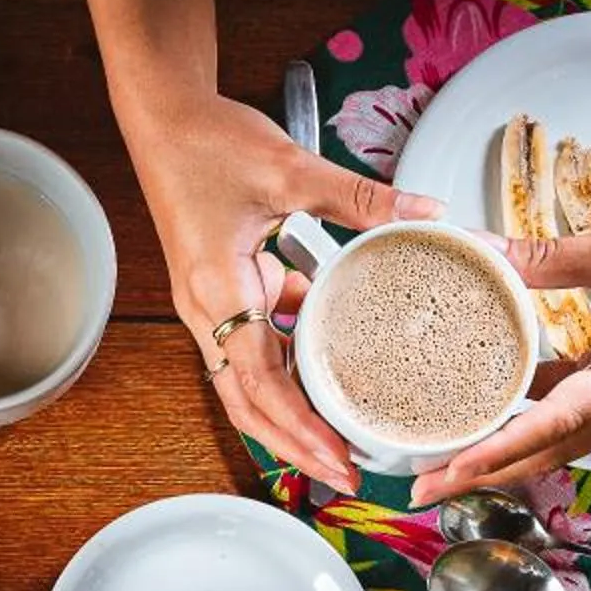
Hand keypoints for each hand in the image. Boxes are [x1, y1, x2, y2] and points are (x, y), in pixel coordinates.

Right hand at [125, 89, 437, 494]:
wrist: (162, 117)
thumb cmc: (210, 142)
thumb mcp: (291, 168)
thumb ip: (362, 199)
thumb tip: (428, 216)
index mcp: (219, 290)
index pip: (261, 382)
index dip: (301, 427)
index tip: (339, 458)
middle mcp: (206, 311)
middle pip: (246, 404)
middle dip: (294, 445)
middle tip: (345, 474)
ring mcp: (208, 306)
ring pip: (246, 383)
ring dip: (289, 416)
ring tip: (340, 439)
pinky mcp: (217, 293)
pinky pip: (251, 345)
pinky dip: (286, 367)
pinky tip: (327, 363)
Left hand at [410, 180, 590, 506]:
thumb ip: (545, 258)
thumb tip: (478, 251)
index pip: (559, 418)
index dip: (502, 445)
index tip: (453, 466)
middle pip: (554, 450)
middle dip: (488, 470)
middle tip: (425, 484)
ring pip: (564, 442)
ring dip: (507, 454)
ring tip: (447, 462)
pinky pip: (579, 418)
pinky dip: (534, 424)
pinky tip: (491, 417)